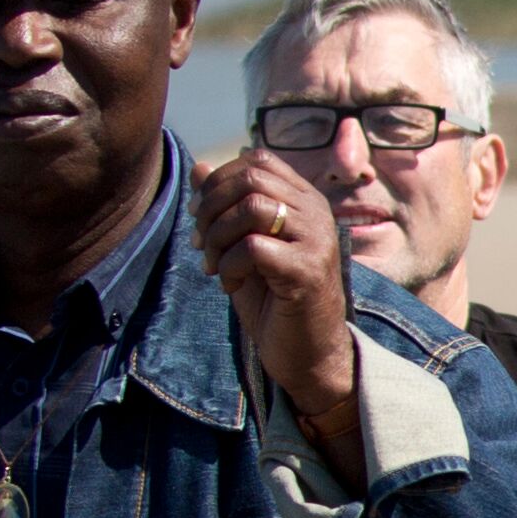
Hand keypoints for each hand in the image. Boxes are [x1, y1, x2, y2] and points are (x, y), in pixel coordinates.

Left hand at [193, 145, 368, 475]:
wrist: (310, 357)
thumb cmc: (276, 303)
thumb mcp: (243, 247)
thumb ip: (225, 206)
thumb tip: (199, 166)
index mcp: (305, 202)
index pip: (257, 161)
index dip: (219, 180)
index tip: (201, 218)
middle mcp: (317, 214)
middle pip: (252, 177)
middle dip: (212, 206)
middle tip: (201, 242)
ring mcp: (317, 241)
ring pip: (253, 207)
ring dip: (218, 236)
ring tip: (214, 265)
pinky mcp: (308, 271)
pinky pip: (254, 247)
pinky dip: (230, 264)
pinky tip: (231, 285)